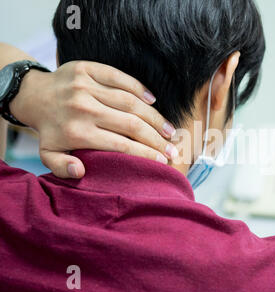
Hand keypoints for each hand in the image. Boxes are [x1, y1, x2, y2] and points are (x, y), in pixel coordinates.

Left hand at [10, 61, 177, 178]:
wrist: (34, 94)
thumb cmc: (49, 129)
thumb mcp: (47, 154)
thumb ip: (62, 167)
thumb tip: (82, 171)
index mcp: (76, 132)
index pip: (120, 144)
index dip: (145, 154)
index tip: (163, 162)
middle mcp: (83, 108)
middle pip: (130, 124)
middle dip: (157, 138)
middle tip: (173, 149)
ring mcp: (86, 86)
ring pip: (130, 102)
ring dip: (154, 117)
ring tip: (170, 130)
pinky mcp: (88, 69)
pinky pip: (120, 78)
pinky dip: (140, 88)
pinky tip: (153, 101)